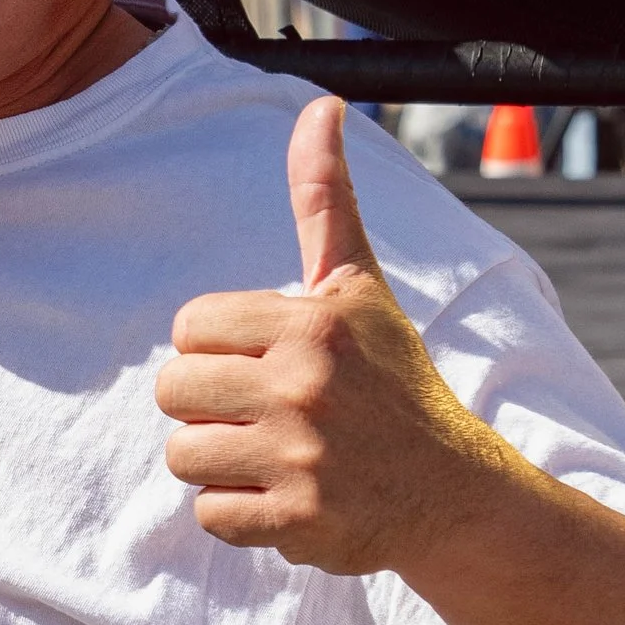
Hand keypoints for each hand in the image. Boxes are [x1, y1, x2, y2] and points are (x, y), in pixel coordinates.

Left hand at [156, 96, 501, 579]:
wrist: (452, 489)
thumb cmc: (391, 378)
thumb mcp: (357, 283)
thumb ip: (323, 198)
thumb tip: (321, 104)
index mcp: (309, 322)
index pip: (187, 327)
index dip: (218, 348)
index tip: (269, 361)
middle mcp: (305, 385)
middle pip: (172, 390)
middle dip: (210, 404)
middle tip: (271, 413)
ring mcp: (302, 457)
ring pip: (181, 454)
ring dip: (219, 460)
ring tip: (278, 454)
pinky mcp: (299, 521)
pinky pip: (209, 514)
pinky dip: (240, 513)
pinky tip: (289, 497)